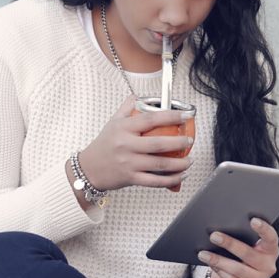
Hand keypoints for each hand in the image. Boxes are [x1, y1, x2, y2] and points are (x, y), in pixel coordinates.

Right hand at [78, 96, 193, 189]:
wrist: (88, 169)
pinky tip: (180, 176)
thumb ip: (127, 108)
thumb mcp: (113, 122)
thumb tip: (139, 97)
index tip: (186, 116)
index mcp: (124, 129)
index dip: (171, 116)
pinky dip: (171, 180)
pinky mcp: (131, 178)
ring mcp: (129, 163)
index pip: (150, 119)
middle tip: (190, 140)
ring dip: (179, 164)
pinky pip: (155, 181)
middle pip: (158, 144)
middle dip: (179, 142)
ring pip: (160, 164)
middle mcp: (127, 145)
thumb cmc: (103, 145)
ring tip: (189, 160)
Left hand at [198, 217, 278, 277]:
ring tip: (203, 253)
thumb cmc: (243, 255)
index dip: (264, 229)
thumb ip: (242, 237)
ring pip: (237, 269)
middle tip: (214, 236)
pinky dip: (219, 272)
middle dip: (229, 244)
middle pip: (248, 254)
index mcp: (271, 250)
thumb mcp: (247, 245)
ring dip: (218, 260)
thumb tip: (223, 229)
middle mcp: (268, 266)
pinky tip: (210, 265)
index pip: (271, 238)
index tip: (253, 220)